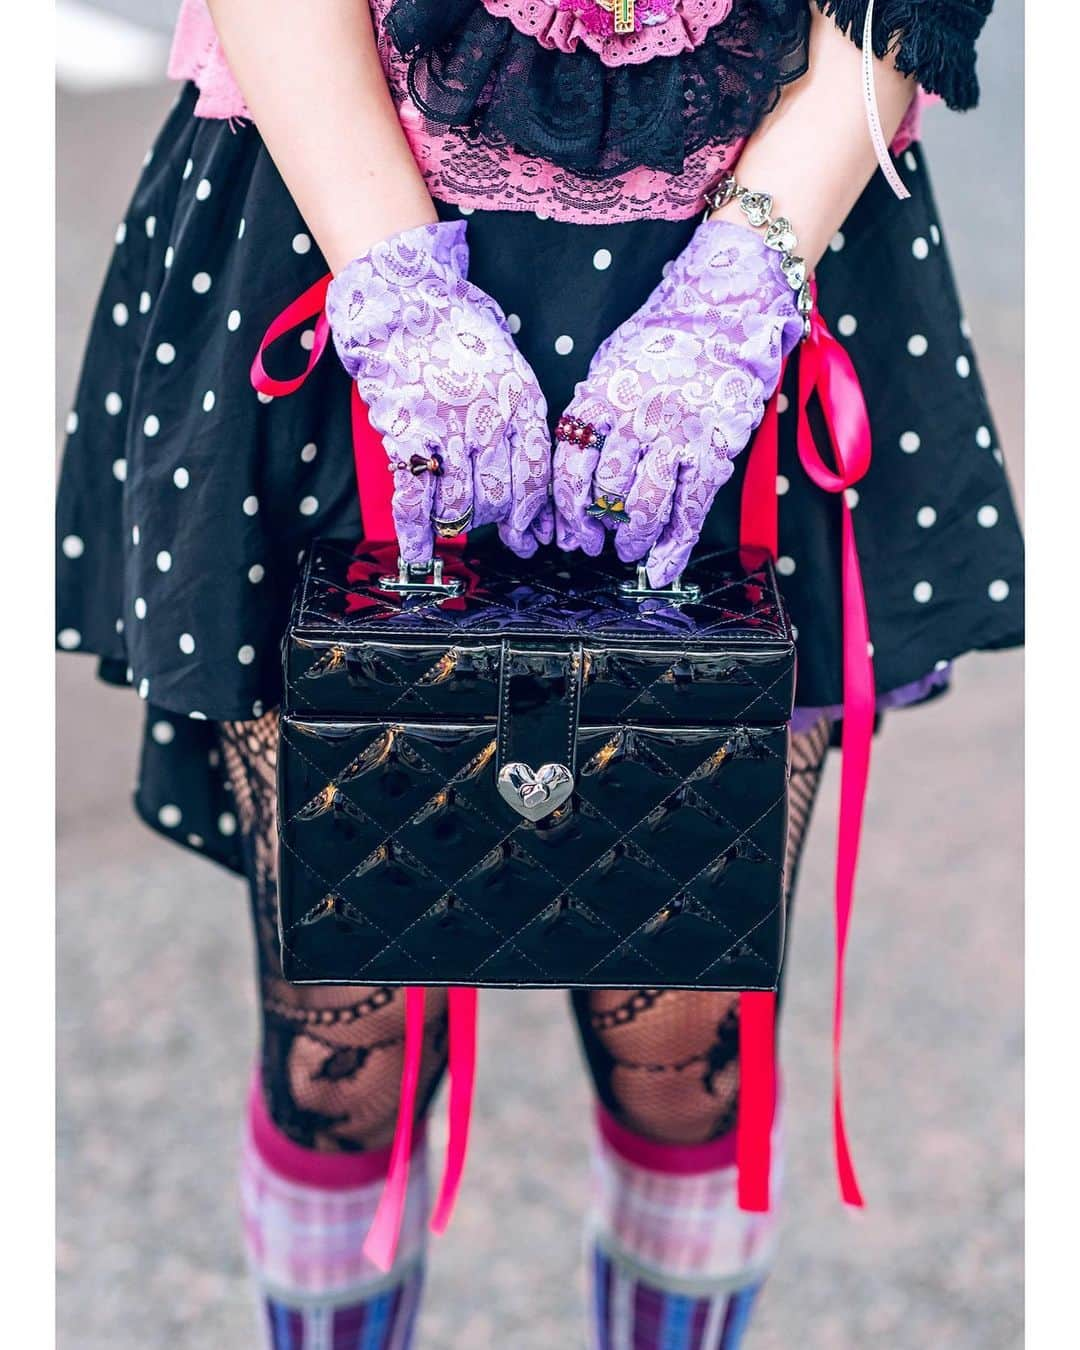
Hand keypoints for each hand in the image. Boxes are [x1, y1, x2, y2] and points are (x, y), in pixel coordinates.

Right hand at [326, 221, 551, 562]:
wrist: (406, 302)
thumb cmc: (460, 334)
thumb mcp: (511, 370)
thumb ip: (521, 421)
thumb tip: (531, 480)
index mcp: (521, 404)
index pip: (537, 477)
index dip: (535, 515)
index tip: (533, 537)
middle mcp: (489, 422)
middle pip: (500, 498)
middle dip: (498, 524)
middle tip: (495, 534)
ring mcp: (446, 432)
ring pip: (460, 505)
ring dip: (459, 523)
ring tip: (457, 524)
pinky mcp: (406, 438)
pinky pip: (414, 500)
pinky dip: (415, 534)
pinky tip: (419, 555)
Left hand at [553, 221, 803, 586]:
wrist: (724, 313)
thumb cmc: (663, 344)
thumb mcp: (612, 371)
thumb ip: (593, 418)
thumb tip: (576, 474)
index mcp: (599, 400)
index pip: (568, 468)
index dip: (565, 510)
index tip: (566, 532)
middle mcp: (632, 421)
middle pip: (602, 494)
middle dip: (597, 529)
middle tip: (598, 544)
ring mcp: (673, 437)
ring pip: (642, 508)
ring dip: (633, 540)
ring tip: (629, 550)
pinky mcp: (711, 450)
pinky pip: (688, 511)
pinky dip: (674, 548)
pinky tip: (664, 568)